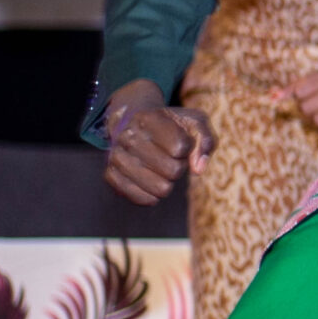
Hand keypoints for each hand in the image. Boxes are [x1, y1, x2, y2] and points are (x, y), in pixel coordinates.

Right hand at [101, 78, 215, 205]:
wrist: (135, 126)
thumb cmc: (172, 126)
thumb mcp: (195, 122)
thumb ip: (206, 141)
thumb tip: (198, 170)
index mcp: (148, 118)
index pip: (180, 147)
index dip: (187, 149)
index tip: (180, 142)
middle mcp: (128, 137)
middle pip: (173, 171)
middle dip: (179, 167)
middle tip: (171, 158)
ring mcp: (116, 157)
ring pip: (161, 189)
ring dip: (169, 182)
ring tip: (161, 168)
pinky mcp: (111, 176)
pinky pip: (143, 199)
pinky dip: (155, 196)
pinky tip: (152, 183)